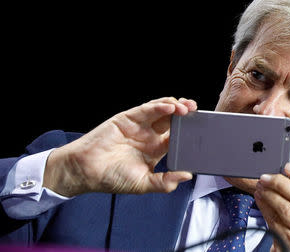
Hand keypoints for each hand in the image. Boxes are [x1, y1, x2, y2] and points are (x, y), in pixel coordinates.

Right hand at [43, 97, 196, 196]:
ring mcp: (139, 125)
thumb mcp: (143, 184)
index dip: (189, 131)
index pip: (177, 136)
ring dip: (176, 107)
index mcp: (155, 150)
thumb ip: (165, 182)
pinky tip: (170, 107)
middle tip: (197, 112)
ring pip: (162, 111)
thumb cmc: (112, 178)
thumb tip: (188, 176)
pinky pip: (147, 109)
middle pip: (172, 120)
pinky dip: (159, 106)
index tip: (202, 129)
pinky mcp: (128, 118)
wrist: (85, 171)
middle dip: (186, 115)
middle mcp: (149, 135)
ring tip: (187, 108)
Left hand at [254, 163, 289, 251]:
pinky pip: (273, 219)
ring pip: (283, 207)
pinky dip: (263, 206)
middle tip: (265, 176)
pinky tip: (259, 198)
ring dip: (268, 194)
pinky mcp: (289, 240)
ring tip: (260, 186)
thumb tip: (281, 173)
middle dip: (278, 182)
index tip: (288, 166)